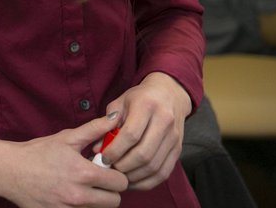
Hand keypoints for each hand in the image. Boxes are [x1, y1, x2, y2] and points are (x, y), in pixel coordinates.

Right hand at [0, 114, 127, 206]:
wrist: (9, 171)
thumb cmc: (37, 152)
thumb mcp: (66, 138)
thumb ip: (94, 129)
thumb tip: (115, 118)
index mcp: (84, 173)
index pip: (120, 183)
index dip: (116, 175)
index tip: (106, 170)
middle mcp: (79, 195)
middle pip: (114, 201)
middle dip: (108, 190)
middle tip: (95, 180)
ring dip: (95, 200)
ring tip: (80, 187)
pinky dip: (79, 206)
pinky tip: (68, 195)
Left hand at [99, 72, 191, 189]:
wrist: (169, 94)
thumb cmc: (139, 98)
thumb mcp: (120, 103)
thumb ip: (106, 124)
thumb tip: (96, 149)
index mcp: (146, 106)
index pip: (130, 134)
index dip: (115, 150)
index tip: (103, 157)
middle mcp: (164, 121)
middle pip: (143, 154)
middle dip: (123, 166)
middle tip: (110, 169)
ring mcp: (174, 137)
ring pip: (154, 166)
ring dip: (134, 176)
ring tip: (119, 176)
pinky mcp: (178, 149)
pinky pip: (164, 173)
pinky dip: (147, 181)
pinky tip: (133, 181)